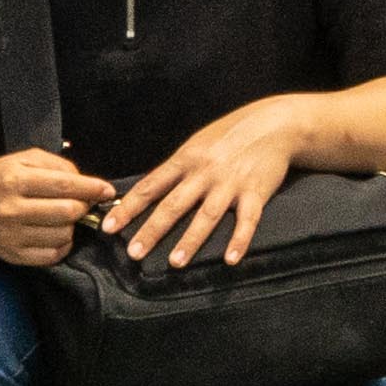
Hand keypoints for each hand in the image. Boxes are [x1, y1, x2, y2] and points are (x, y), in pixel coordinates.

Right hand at [0, 143, 118, 267]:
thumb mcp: (23, 159)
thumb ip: (58, 165)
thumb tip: (87, 183)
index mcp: (15, 180)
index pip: (65, 186)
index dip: (92, 188)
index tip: (107, 190)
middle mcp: (11, 210)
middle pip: (68, 212)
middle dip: (83, 206)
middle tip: (82, 202)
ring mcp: (11, 236)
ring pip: (63, 235)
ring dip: (72, 225)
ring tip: (65, 216)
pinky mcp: (12, 256)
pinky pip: (52, 256)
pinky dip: (62, 245)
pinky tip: (56, 232)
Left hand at [103, 106, 302, 267]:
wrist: (275, 123)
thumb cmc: (231, 135)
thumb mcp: (198, 144)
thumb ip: (176, 169)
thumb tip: (146, 192)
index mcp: (187, 159)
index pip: (151, 186)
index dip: (129, 208)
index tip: (109, 227)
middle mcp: (206, 172)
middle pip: (174, 204)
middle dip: (153, 230)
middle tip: (134, 253)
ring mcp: (231, 183)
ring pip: (207, 215)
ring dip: (191, 240)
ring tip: (175, 262)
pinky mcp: (257, 192)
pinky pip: (247, 219)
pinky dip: (239, 240)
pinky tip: (231, 259)